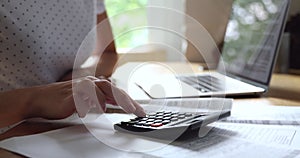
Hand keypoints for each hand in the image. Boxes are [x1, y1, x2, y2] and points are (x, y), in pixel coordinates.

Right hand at [28, 76, 145, 119]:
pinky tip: (93, 110)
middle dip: (127, 100)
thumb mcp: (86, 100)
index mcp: (94, 84)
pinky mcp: (71, 94)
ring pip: (101, 89)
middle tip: (137, 111)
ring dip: (112, 99)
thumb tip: (113, 104)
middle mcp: (89, 83)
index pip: (115, 92)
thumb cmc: (63, 100)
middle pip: (112, 89)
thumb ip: (99, 100)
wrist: (40, 99)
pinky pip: (84, 96)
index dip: (129, 100)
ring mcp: (80, 87)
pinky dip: (91, 102)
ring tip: (123, 109)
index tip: (140, 111)